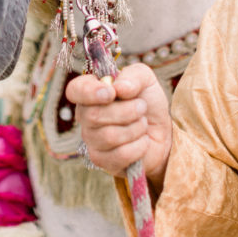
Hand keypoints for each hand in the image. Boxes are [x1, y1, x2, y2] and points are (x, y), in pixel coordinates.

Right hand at [66, 64, 171, 189]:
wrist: (162, 133)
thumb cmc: (148, 102)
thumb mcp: (145, 80)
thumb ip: (133, 75)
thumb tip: (119, 88)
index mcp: (91, 92)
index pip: (75, 91)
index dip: (90, 92)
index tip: (111, 93)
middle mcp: (86, 116)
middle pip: (93, 115)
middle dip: (127, 111)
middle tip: (142, 107)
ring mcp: (92, 140)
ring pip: (109, 136)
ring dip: (136, 128)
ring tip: (142, 124)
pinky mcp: (102, 161)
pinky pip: (120, 155)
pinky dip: (139, 146)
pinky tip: (142, 142)